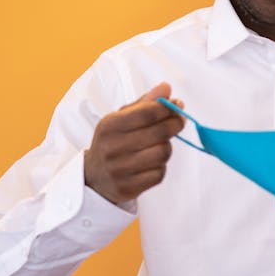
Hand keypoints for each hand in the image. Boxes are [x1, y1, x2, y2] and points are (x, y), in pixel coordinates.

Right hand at [84, 82, 185, 206]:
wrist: (94, 177)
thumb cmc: (113, 142)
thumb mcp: (121, 119)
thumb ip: (144, 103)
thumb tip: (166, 88)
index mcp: (110, 126)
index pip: (147, 113)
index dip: (168, 108)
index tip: (178, 105)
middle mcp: (113, 147)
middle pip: (159, 133)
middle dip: (175, 124)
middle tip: (179, 121)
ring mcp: (120, 170)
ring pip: (162, 153)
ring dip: (167, 147)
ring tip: (160, 144)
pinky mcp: (128, 188)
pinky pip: (159, 174)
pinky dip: (160, 167)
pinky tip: (151, 163)